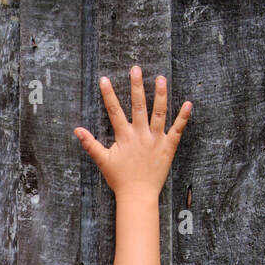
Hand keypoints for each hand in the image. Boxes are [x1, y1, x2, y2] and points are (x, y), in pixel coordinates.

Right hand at [74, 65, 190, 199]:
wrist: (138, 195)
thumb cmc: (120, 179)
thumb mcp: (103, 160)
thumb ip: (90, 143)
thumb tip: (76, 130)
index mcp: (124, 137)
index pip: (114, 110)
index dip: (108, 94)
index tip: (104, 79)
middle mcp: (140, 135)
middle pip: (138, 106)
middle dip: (136, 86)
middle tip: (136, 69)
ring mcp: (156, 140)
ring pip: (159, 113)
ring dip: (160, 95)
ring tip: (160, 78)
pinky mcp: (168, 147)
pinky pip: (177, 130)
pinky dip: (183, 117)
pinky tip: (188, 103)